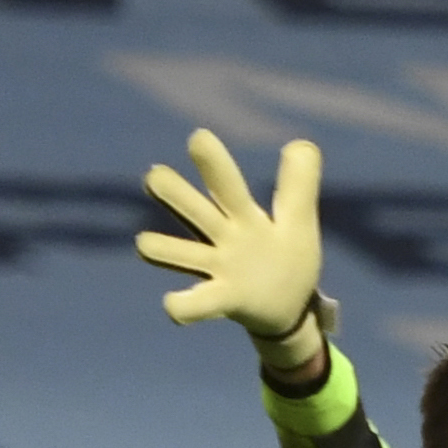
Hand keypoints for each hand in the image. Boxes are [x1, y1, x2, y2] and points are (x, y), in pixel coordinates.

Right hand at [136, 130, 325, 353]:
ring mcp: (218, 270)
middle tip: (154, 176)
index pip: (226, 183)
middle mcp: (223, 238)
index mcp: (243, 216)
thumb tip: (303, 144)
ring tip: (144, 243)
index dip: (213, 163)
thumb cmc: (288, 258)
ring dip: (162, 249)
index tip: (197, 138)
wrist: (289, 310)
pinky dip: (182, 306)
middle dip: (174, 193)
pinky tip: (173, 305)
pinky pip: (197, 304)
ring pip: (183, 254)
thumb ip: (299, 184)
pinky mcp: (222, 301)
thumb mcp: (299, 220)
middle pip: (194, 210)